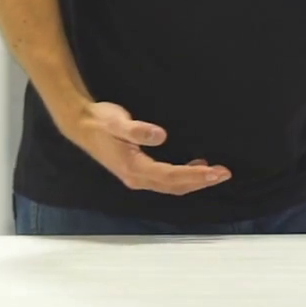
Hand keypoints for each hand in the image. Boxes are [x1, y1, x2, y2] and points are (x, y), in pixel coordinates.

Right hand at [57, 101, 229, 195]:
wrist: (81, 125)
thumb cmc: (100, 121)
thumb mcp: (117, 121)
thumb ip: (137, 130)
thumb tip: (161, 136)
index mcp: (134, 168)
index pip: (170, 176)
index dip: (194, 175)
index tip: (215, 172)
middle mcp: (137, 178)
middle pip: (174, 186)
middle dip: (200, 181)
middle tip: (224, 174)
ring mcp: (136, 177)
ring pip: (171, 185)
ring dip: (194, 181)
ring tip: (216, 173)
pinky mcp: (137, 172)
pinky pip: (165, 180)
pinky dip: (184, 177)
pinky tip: (196, 166)